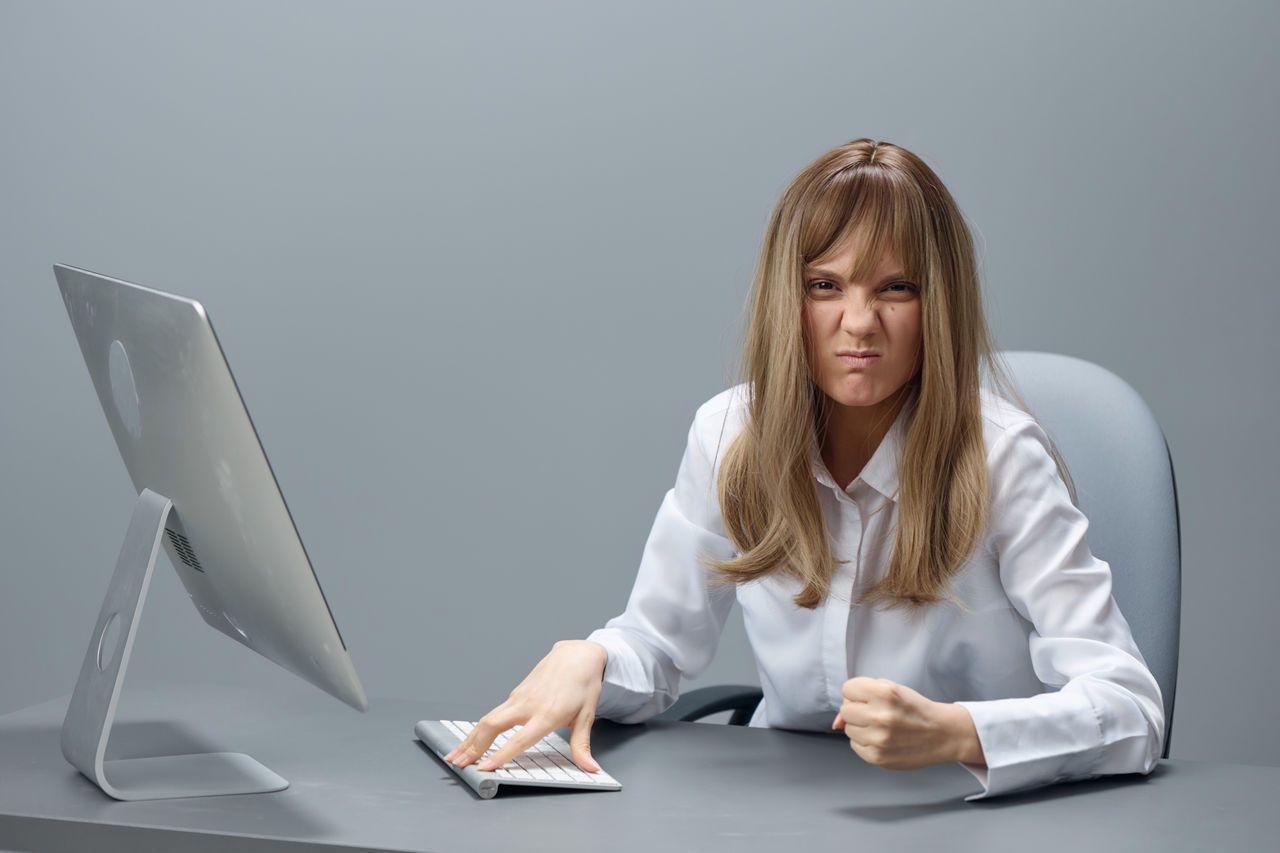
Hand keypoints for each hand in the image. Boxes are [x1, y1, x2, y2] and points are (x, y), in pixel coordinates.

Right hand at [444, 640, 607, 772]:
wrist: (577, 655)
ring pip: (487, 719)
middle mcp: (528, 705)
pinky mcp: (515, 694)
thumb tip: (591, 768)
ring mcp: (519, 698)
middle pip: (492, 725)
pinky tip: (472, 740)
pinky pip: (493, 713)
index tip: (484, 768)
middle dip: (472, 747)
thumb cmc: (583, 684)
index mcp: (548, 713)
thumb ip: (582, 745)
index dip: (501, 755)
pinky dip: (479, 729)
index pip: (520, 739)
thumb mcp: (587, 717)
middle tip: (458, 764)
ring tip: (455, 756)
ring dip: (469, 738)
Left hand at [832, 677, 984, 769]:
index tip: (870, 698)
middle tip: (876, 713)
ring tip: (881, 727)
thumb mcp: (892, 690)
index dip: (858, 693)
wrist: (942, 734)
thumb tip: (837, 721)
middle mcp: (880, 715)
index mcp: (884, 692)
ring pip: (848, 729)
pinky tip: (883, 739)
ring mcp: (879, 739)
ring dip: (861, 727)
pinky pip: (855, 746)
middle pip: (845, 710)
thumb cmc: (915, 710)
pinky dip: (865, 742)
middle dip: (857, 710)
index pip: (847, 689)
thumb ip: (862, 695)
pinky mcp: (878, 757)